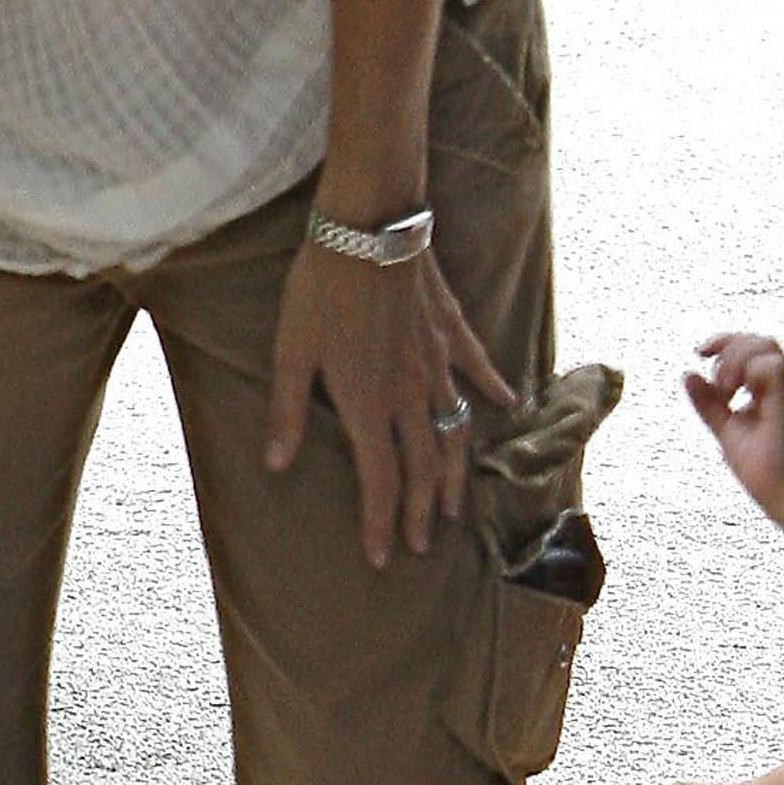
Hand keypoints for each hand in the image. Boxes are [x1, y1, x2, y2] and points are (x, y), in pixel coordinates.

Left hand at [266, 242, 514, 567]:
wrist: (369, 225)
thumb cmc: (321, 287)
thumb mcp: (292, 351)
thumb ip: (287, 410)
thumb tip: (275, 464)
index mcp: (368, 404)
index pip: (380, 481)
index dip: (380, 524)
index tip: (381, 559)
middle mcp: (410, 394)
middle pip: (423, 467)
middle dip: (420, 512)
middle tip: (421, 545)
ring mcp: (438, 363)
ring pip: (456, 430)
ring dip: (455, 472)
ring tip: (453, 504)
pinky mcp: (451, 330)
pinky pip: (477, 367)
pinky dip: (493, 388)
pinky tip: (508, 403)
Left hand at [684, 332, 783, 518]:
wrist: (778, 491)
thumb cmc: (757, 465)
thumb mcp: (722, 426)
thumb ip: (707, 402)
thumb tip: (688, 374)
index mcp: (767, 388)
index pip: (751, 346)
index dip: (724, 341)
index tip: (699, 352)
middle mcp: (779, 385)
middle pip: (759, 340)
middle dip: (728, 347)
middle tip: (715, 381)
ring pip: (767, 345)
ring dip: (736, 360)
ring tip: (725, 389)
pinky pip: (772, 366)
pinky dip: (747, 373)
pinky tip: (735, 395)